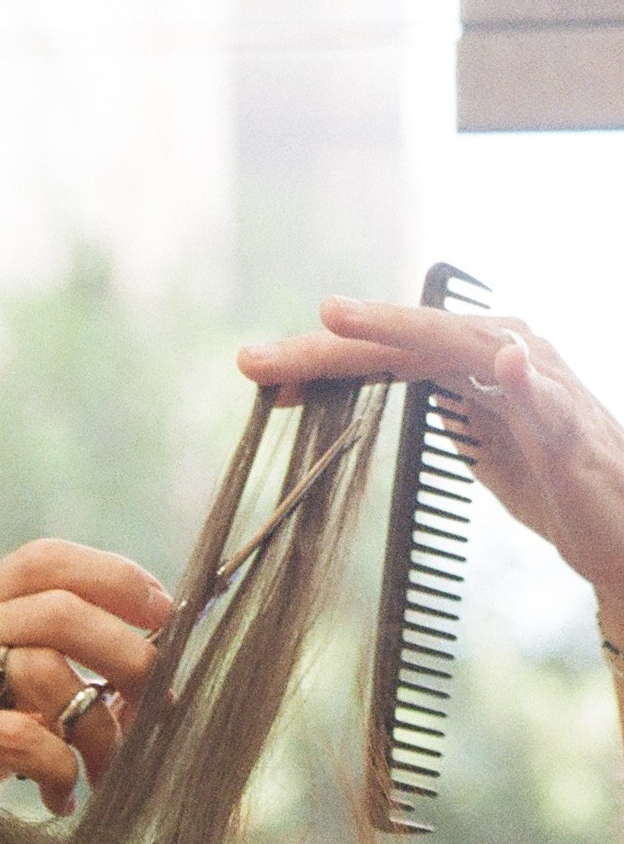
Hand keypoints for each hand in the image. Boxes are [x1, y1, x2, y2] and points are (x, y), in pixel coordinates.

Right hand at [0, 539, 171, 843]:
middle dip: (126, 650)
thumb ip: (29, 701)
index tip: (165, 616)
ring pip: (40, 665)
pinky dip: (54, 764)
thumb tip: (127, 699)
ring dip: (96, 721)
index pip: (38, 562)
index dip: (113, 574)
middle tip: (155, 704)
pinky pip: (7, 733)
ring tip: (102, 772)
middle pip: (56, 607)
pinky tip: (60, 800)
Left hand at [238, 299, 623, 628]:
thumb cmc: (550, 478)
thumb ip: (435, 411)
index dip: (320, 362)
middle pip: (404, 340)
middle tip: (259, 357)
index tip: (256, 376)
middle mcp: (501, 350)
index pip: (384, 353)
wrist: (617, 524)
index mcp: (470, 359)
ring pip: (460, 346)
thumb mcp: (475, 443)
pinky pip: (543, 398)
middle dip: (330, 344)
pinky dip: (524, 376)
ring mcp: (538, 380)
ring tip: (339, 319)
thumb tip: (377, 395)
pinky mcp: (567, 424)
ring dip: (399, 331)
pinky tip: (502, 358)